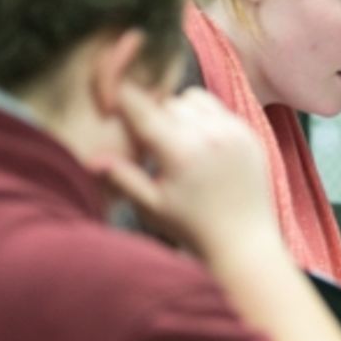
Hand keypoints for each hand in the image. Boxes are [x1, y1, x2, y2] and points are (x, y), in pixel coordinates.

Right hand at [94, 84, 280, 262]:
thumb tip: (91, 159)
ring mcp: (234, 132)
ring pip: (194, 100)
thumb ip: (122, 177)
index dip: (124, 102)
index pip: (143, 109)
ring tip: (177, 142)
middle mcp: (209, 136)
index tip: (113, 103)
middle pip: (168, 103)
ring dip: (181, 113)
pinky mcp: (249, 135)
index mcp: (180, 152)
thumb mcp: (151, 206)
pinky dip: (206, 118)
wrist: (242, 240)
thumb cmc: (191, 227)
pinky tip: (201, 145)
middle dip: (155, 118)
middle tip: (153, 145)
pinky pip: (219, 109)